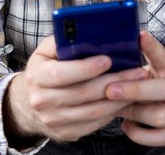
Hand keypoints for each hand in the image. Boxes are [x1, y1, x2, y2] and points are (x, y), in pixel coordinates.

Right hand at [3, 35, 147, 144]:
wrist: (27, 101)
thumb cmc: (44, 67)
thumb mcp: (46, 50)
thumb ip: (63, 40)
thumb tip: (88, 31)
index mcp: (36, 75)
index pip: (61, 73)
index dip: (86, 68)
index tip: (108, 59)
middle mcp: (42, 100)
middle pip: (83, 93)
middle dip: (113, 81)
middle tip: (136, 72)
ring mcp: (53, 120)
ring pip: (92, 112)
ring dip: (118, 99)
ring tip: (137, 86)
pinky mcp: (65, 133)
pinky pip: (93, 124)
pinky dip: (111, 112)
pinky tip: (124, 100)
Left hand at [104, 31, 164, 146]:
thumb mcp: (159, 65)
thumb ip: (140, 60)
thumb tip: (108, 53)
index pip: (162, 55)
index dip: (151, 46)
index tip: (140, 35)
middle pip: (161, 91)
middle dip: (134, 91)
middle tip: (110, 89)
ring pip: (159, 117)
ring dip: (133, 114)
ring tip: (114, 108)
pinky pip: (160, 138)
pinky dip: (140, 135)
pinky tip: (126, 126)